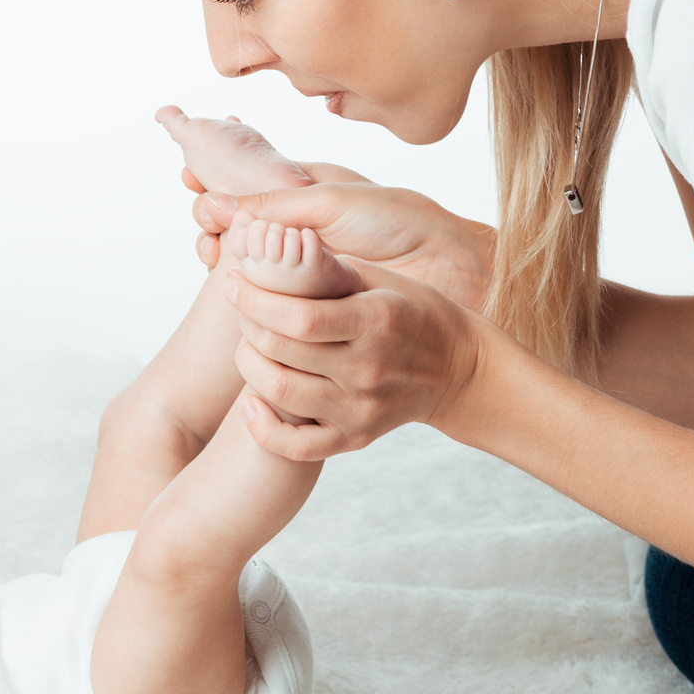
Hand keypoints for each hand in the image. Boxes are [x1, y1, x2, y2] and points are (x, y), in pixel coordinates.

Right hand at [188, 166, 493, 310]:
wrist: (452, 270)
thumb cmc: (400, 223)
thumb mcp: (331, 202)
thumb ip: (274, 203)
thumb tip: (213, 202)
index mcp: (302, 196)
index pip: (244, 189)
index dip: (216, 186)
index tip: (189, 183)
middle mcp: (297, 234)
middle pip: (237, 229)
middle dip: (211, 227)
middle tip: (203, 233)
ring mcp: (301, 274)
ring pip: (245, 268)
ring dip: (222, 262)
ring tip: (212, 260)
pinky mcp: (310, 310)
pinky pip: (267, 306)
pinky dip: (244, 302)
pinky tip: (233, 298)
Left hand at [224, 259, 488, 459]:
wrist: (459, 371)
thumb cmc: (414, 313)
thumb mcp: (383, 279)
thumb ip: (330, 269)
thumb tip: (274, 246)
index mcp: (376, 321)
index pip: (300, 316)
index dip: (255, 299)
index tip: (234, 282)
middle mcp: (368, 369)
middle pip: (281, 351)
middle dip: (246, 323)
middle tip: (240, 305)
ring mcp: (361, 408)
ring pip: (280, 394)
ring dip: (249, 366)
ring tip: (247, 344)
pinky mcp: (356, 437)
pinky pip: (297, 447)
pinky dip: (264, 429)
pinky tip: (251, 402)